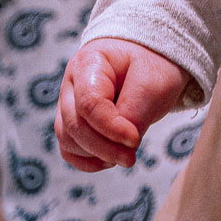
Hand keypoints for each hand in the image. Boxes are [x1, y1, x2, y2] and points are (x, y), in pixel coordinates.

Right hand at [57, 38, 190, 170]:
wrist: (150, 59)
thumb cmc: (151, 66)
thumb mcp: (153, 83)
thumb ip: (134, 114)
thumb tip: (120, 147)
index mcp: (89, 62)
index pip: (89, 102)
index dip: (110, 128)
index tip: (135, 141)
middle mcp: (71, 82)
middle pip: (74, 124)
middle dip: (104, 147)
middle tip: (131, 158)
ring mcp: (68, 103)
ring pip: (68, 139)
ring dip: (95, 154)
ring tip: (125, 156)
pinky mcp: (72, 122)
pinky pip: (69, 149)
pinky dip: (87, 161)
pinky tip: (110, 161)